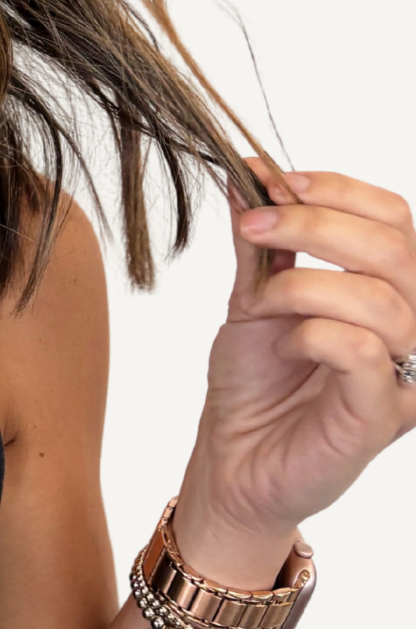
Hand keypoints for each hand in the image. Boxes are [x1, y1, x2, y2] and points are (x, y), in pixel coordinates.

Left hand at [173, 164, 415, 585]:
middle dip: (314, 224)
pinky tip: (283, 344)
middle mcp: (411, 326)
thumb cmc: (254, 382)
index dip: (337, 190)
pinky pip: (364, 351)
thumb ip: (260, 239)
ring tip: (262, 303)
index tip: (274, 182)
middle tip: (253, 226)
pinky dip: (311, 333)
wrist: (231, 458)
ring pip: (381, 298)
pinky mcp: (385, 415)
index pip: (394, 216)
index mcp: (389, 288)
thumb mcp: (253, 294)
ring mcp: (405, 373)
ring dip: (303, 284)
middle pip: (396, 248)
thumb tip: (251, 170)